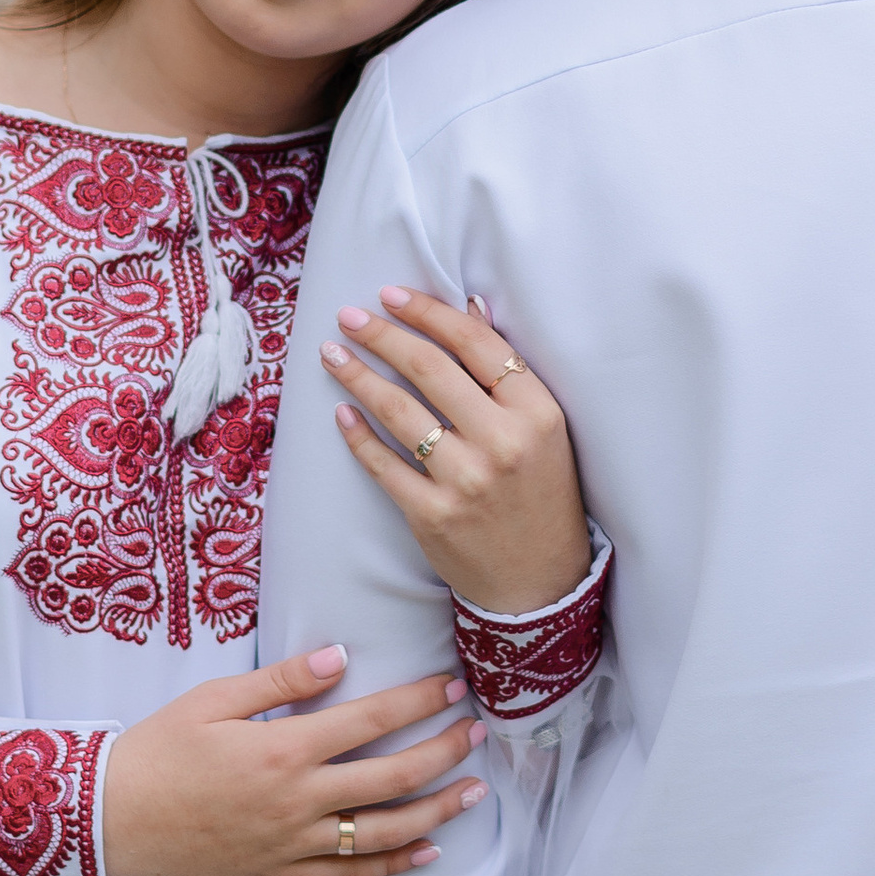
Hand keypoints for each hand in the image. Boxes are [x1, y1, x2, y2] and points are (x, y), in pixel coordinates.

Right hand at [98, 647, 485, 875]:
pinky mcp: (281, 874)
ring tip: (473, 790)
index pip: (370, 720)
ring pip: (382, 832)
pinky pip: (350, 875)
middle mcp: (297, 801)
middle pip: (392, 777)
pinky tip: (428, 852)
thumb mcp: (213, 700)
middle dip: (443, 751)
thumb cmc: (157, 751)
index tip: (451, 685)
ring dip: (436, 810)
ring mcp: (292, 844)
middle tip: (477, 731)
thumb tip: (339, 656)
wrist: (112, 822)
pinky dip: (393, 865)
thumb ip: (280, 681)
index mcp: (282, 749)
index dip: (418, 701)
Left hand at [321, 289, 591, 616]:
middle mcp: (502, 442)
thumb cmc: (542, 493)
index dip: (429, 313)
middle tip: (348, 316)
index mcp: (536, 412)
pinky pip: (384, 464)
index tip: (391, 295)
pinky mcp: (433, 515)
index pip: (475, 344)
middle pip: (430, 369)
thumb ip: (506, 372)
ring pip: (399, 410)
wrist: (540, 580)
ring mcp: (466, 480)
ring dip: (358, 376)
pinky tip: (342, 413)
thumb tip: (469, 307)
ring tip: (332, 355)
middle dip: (382, 335)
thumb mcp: (543, 428)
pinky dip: (358, 435)